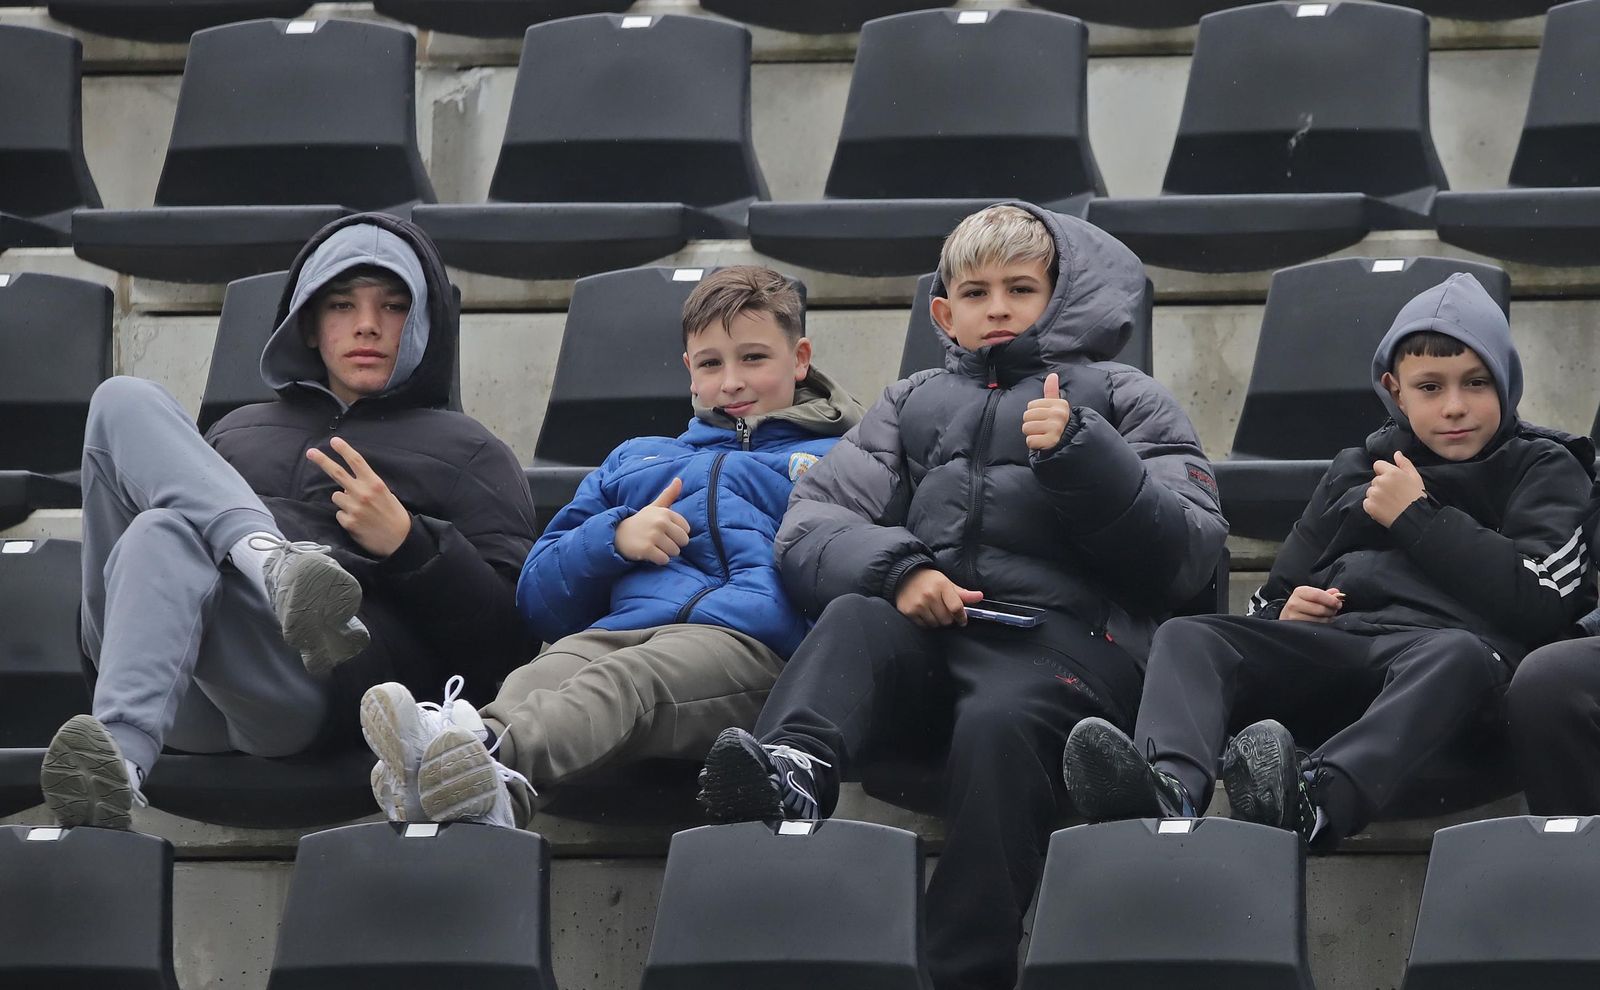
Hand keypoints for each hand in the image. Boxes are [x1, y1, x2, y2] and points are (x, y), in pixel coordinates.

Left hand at [306, 437, 412, 557]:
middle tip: (311, 452)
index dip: (344, 449)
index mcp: (375, 483)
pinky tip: (359, 521)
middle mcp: (363, 493)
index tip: (334, 441)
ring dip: (344, 500)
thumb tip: (347, 485)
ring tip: (359, 509)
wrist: (400, 540)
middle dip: (322, 460)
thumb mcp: (386, 494)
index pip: (356, 461)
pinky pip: (339, 513)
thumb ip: (367, 486)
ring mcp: (354, 508)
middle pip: (337, 472)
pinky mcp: (348, 522)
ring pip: (337, 496)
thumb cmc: (394, 515)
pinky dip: (346, 516)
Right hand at [614, 478, 691, 564]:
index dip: (677, 534)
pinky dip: (659, 560)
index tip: (665, 532)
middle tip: (660, 542)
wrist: (617, 534)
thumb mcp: (654, 507)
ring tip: (654, 547)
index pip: (686, 529)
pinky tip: (650, 554)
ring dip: (666, 553)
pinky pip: (664, 560)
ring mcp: (653, 535)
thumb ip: (669, 495)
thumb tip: (679, 479)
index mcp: (665, 512)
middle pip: (683, 541)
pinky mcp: (647, 549)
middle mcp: (660, 522)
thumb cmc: (641, 522)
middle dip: (674, 545)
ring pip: (675, 552)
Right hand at [895, 567, 983, 627]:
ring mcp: (918, 604)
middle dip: (948, 618)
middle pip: (947, 619)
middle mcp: (930, 595)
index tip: (962, 620)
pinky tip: (924, 613)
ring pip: (936, 624)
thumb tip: (979, 596)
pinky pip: (924, 626)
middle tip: (944, 611)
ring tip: (933, 611)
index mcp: (942, 586)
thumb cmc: (928, 580)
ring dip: (937, 621)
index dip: (961, 617)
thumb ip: (963, 593)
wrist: (904, 576)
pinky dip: (926, 622)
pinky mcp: (909, 612)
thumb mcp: (946, 583)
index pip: (956, 607)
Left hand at [1023, 373, 1073, 451]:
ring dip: (1032, 435)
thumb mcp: (1057, 408)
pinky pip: (1030, 441)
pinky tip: (1044, 444)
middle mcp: (1059, 414)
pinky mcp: (1051, 441)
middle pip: (1026, 416)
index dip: (1035, 414)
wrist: (1071, 446)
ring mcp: (1056, 427)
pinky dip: (1035, 445)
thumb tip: (1052, 375)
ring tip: (1043, 436)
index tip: (1046, 419)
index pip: (1031, 405)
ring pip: (1026, 428)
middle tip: (1044, 430)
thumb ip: (1052, 391)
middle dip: (1032, 425)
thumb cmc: (1059, 426)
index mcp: (1060, 404)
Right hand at [1280, 586, 1343, 622]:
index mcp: (1299, 592)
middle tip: (1333, 611)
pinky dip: (1322, 626)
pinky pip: (1315, 628)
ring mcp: (1293, 617)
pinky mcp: (1296, 628)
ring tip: (1326, 616)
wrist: (1287, 615)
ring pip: (1319, 620)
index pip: (1317, 595)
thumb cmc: (1303, 604)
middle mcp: (1294, 604)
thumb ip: (1325, 594)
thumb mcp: (1312, 595)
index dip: (1331, 600)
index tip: (1338, 603)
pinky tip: (1321, 623)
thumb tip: (1337, 593)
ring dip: (1327, 619)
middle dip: (1331, 611)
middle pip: (1320, 609)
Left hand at [1363, 450, 1426, 527]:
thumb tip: (1397, 453)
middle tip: (1394, 495)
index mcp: (1392, 473)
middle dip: (1382, 486)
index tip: (1391, 481)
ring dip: (1377, 496)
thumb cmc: (1416, 497)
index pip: (1378, 465)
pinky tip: (1384, 509)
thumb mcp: (1415, 478)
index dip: (1384, 472)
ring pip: (1371, 491)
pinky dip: (1373, 506)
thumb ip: (1405, 464)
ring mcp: (1374, 494)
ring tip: (1390, 503)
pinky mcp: (1369, 506)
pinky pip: (1367, 503)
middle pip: (1375, 480)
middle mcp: (1380, 481)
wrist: (1415, 518)